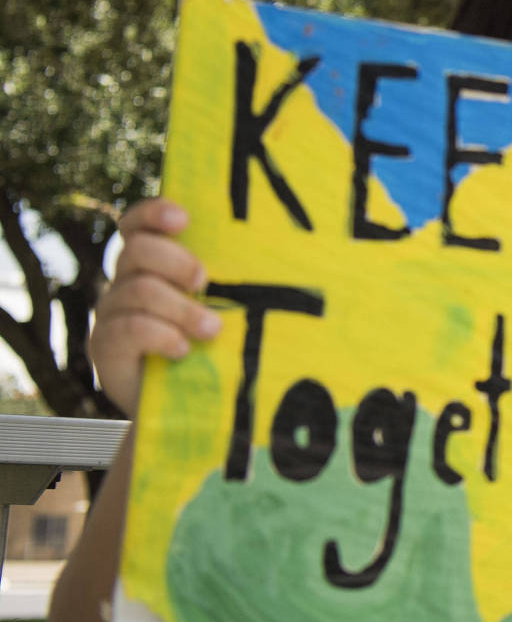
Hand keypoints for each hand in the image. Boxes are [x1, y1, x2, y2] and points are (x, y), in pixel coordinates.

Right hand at [89, 199, 217, 415]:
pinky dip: (159, 335)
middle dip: (175, 261)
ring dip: (180, 307)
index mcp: (152, 265)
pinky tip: (182, 349)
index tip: (184, 219)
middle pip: (137, 250)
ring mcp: (111, 314)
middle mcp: (125, 282)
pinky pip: (127, 329)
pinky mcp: (104, 347)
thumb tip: (297, 262)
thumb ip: (238, 284)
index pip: (138, 224)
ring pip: (137, 291)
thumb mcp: (231, 311)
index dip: (154, 213)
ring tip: (212, 330)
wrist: (187, 408)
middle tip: (204, 280)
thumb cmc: (217, 349)